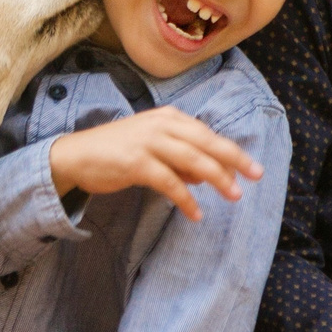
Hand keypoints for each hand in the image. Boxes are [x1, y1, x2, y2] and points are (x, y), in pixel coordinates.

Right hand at [48, 107, 262, 221]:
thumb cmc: (116, 151)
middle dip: (234, 159)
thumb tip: (205, 176)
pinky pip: (169, 183)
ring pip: (193, 160)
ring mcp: (148, 142)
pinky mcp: (136, 162)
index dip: (231, 150)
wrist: (75, 156)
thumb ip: (179, 158)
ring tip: (234, 196)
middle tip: (256, 175)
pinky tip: (196, 213)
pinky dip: (186, 198)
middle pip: (207, 142)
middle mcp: (161, 125)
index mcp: (168, 117)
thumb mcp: (152, 148)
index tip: (250, 167)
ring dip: (217, 178)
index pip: (207, 133)